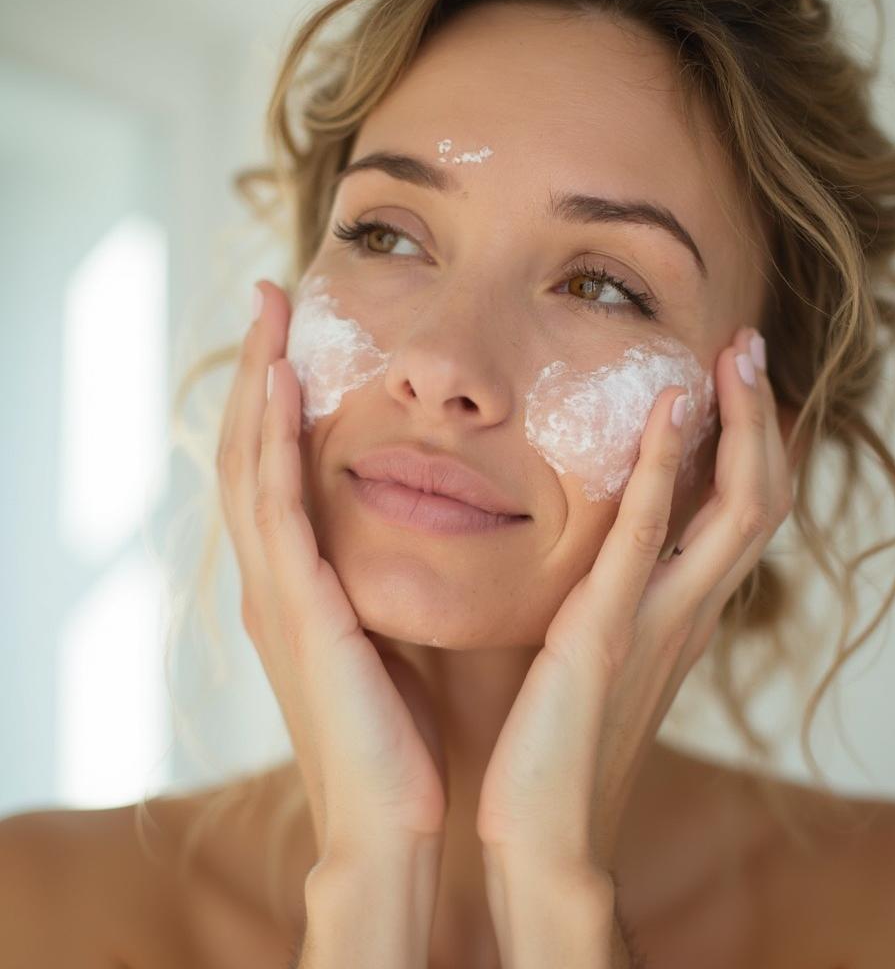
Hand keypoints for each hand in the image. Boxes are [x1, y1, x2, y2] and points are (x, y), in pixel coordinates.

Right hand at [216, 279, 447, 863]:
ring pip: (249, 464)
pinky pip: (277, 507)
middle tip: (270, 299)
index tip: (296, 338)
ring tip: (270, 313)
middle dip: (257, 372)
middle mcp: (273, 579)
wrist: (390, 818)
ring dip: (256, 384)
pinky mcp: (297, 608)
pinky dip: (271, 441)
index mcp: (297, 585)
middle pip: (249, 452)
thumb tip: (422, 534)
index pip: (276, 471)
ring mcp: (276, 591)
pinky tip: (282, 384)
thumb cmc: (400, 733)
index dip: (277, 403)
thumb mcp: (388, 637)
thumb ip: (384, 584)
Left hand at [476, 325, 792, 873]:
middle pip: (762, 498)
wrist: (544, 834)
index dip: (755, 443)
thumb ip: (614, 599)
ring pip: (735, 510)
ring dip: (740, 426)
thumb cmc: (560, 744)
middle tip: (749, 344)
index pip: (744, 513)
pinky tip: (668, 409)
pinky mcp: (608, 634)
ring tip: (735, 355)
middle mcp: (690, 612)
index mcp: (685, 613)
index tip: (739, 377)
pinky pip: (648, 538)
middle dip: (764, 418)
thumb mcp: (600, 655)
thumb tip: (599, 545)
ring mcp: (659, 622)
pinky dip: (666, 469)